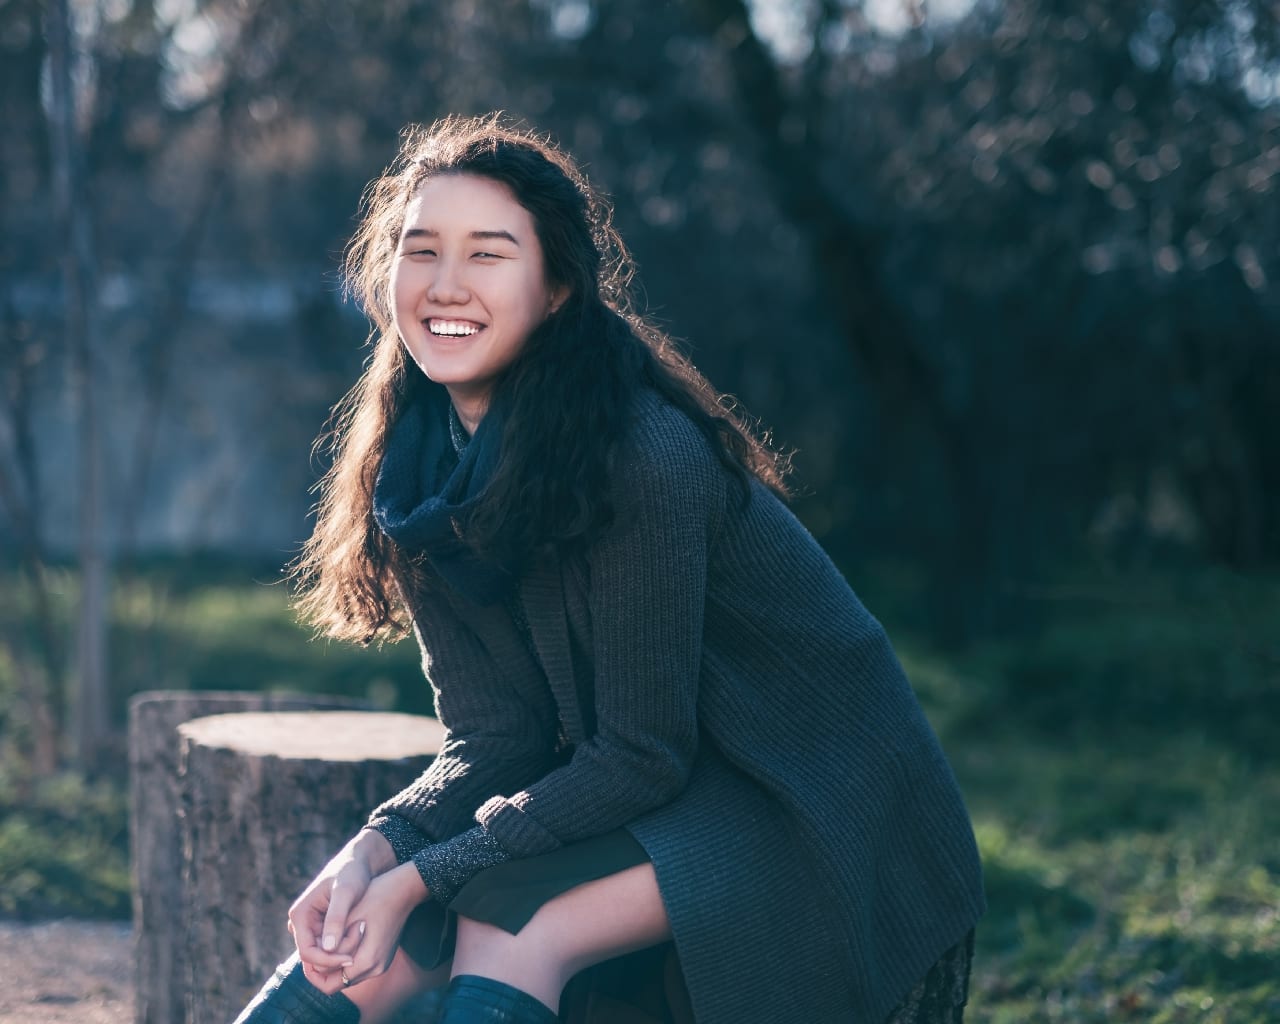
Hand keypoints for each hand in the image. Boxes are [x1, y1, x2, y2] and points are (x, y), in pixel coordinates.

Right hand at [287, 829, 396, 987]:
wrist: (361, 861)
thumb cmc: (353, 872)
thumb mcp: (346, 892)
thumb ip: (337, 917)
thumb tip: (328, 947)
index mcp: (299, 914)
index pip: (307, 953)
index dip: (328, 961)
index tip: (351, 960)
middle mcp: (301, 922)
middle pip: (314, 956)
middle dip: (335, 957)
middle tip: (359, 954)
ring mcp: (311, 925)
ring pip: (323, 953)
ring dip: (341, 953)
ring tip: (362, 943)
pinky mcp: (323, 925)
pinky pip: (330, 946)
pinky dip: (344, 947)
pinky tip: (361, 943)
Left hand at [319, 862, 428, 992]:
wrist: (404, 889)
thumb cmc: (376, 897)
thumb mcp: (349, 916)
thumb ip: (331, 941)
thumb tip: (312, 960)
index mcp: (367, 961)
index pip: (328, 985)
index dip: (312, 972)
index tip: (306, 953)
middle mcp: (376, 969)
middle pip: (337, 983)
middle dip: (322, 968)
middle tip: (313, 946)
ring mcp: (381, 964)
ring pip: (346, 976)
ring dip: (334, 963)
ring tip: (325, 941)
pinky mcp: (383, 958)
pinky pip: (357, 967)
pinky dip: (345, 958)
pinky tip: (340, 939)